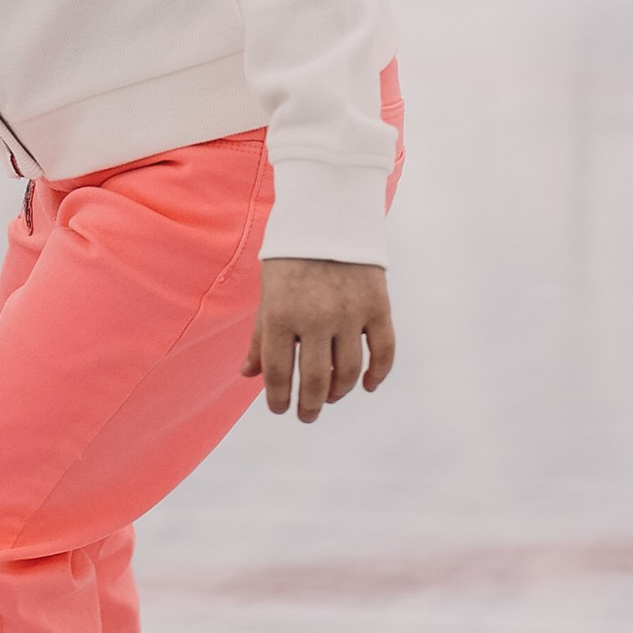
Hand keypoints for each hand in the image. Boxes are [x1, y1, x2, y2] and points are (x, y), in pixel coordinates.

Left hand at [241, 257, 395, 423]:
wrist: (329, 217)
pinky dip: (377, 374)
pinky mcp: (378, 306)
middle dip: (309, 406)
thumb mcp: (268, 295)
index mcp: (281, 315)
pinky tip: (367, 385)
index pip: (278, 373)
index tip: (280, 409)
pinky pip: (384, 352)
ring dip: (339, 393)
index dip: (278, 399)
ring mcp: (350, 313)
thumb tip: (248, 375)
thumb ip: (260, 337)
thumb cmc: (291, 259)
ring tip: (331, 397)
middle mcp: (315, 318)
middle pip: (315, 380)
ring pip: (348, 372)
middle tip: (307, 415)